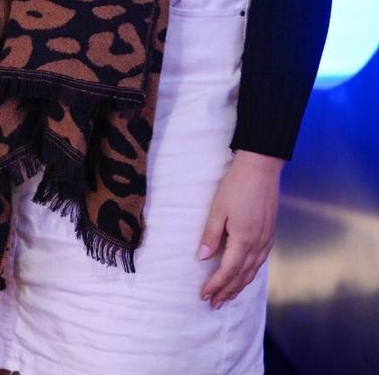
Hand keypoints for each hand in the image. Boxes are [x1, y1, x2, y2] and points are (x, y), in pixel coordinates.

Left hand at [198, 149, 283, 307]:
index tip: (204, 295)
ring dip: (239, 286)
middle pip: (241, 276)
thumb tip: (202, 257)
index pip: (228, 271)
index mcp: (243, 239)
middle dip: (227, 291)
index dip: (216, 285)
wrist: (261, 168)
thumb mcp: (218, 208)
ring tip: (227, 296)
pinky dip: (250, 274)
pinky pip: (260, 262)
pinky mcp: (269, 234)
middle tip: (214, 304)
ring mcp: (266, 240)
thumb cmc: (237, 185)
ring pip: (252, 271)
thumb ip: (210, 234)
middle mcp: (258, 244)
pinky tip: (245, 275)